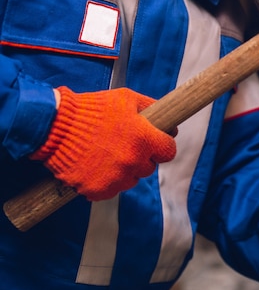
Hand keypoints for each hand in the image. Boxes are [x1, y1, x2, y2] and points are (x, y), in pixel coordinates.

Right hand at [30, 86, 176, 200]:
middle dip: (140, 157)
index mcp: (144, 140)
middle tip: (122, 145)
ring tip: (106, 155)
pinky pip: (111, 191)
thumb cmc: (92, 109)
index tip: (153, 143)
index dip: (161, 146)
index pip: (168, 152)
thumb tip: (171, 124)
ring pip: (131, 180)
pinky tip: (95, 167)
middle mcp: (133, 162)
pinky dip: (105, 182)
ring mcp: (116, 178)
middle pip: (149, 167)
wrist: (55, 125)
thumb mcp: (126, 98)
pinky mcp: (98, 190)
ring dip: (124, 171)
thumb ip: (151, 108)